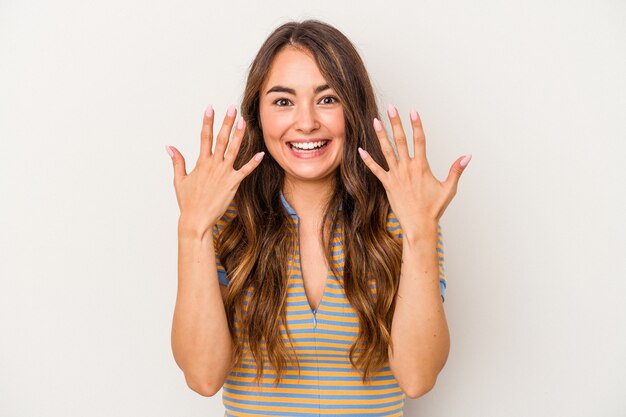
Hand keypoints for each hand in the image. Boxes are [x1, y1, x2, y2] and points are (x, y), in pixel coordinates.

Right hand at [165, 104, 264, 236]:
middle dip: (226, 122)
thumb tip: (170, 147)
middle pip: (221, 139)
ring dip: (239, 135)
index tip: (210, 108)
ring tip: (244, 122)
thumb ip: (177, 162)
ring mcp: (224, 174)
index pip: (204, 137)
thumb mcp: (179, 180)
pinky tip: (260, 153)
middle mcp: (213, 165)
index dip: (207, 122)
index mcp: (201, 163)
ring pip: (233, 150)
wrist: (196, 219)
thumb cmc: (188, 201)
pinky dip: (253, 162)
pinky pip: (245, 171)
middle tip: (232, 108)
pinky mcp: (233, 184)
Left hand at [358, 104, 470, 237]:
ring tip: (376, 121)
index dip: (416, 125)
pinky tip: (361, 150)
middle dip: (396, 122)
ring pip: (387, 151)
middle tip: (391, 107)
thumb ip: (456, 170)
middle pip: (401, 140)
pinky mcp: (387, 185)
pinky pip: (376, 170)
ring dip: (381, 135)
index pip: (420, 140)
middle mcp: (408, 168)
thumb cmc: (434, 208)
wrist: (419, 226)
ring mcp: (396, 176)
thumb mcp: (449, 189)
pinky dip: (368, 160)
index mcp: (422, 167)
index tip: (413, 111)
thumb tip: (468, 156)